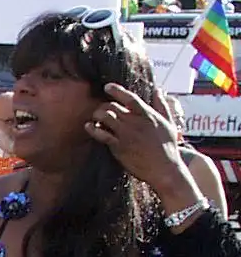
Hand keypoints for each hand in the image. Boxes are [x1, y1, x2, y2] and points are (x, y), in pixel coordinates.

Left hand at [85, 83, 196, 199]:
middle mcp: (135, 122)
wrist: (164, 169)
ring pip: (105, 117)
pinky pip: (101, 135)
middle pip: (113, 106)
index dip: (117, 90)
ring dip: (97, 115)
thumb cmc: (168, 147)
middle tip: (101, 110)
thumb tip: (159, 90)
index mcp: (148, 115)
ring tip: (96, 118)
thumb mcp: (169, 123)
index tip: (107, 87)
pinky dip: (92, 129)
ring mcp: (126, 135)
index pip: (130, 98)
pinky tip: (88, 126)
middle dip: (104, 106)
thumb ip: (162, 106)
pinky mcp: (118, 147)